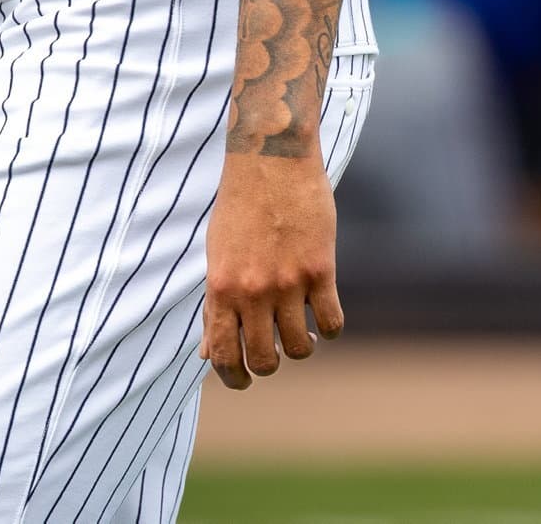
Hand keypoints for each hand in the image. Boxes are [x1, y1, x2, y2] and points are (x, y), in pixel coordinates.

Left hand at [201, 150, 342, 389]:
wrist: (271, 159)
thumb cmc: (239, 207)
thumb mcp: (216, 255)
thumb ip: (214, 306)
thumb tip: (207, 355)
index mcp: (220, 288)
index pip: (223, 356)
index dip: (233, 378)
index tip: (243, 380)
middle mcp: (253, 291)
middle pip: (265, 360)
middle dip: (269, 366)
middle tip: (274, 355)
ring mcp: (288, 282)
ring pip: (301, 348)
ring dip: (302, 347)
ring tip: (302, 331)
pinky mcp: (321, 269)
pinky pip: (332, 322)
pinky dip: (330, 328)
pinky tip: (323, 315)